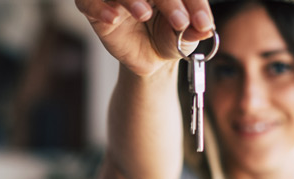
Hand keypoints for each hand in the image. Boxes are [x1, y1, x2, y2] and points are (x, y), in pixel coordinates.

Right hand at [76, 0, 215, 76]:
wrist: (150, 58)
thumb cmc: (168, 37)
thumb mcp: (186, 37)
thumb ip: (194, 30)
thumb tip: (204, 28)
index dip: (193, 3)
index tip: (201, 23)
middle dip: (168, 1)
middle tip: (180, 22)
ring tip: (144, 14)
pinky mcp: (94, 8)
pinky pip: (89, 2)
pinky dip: (100, 7)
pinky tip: (114, 18)